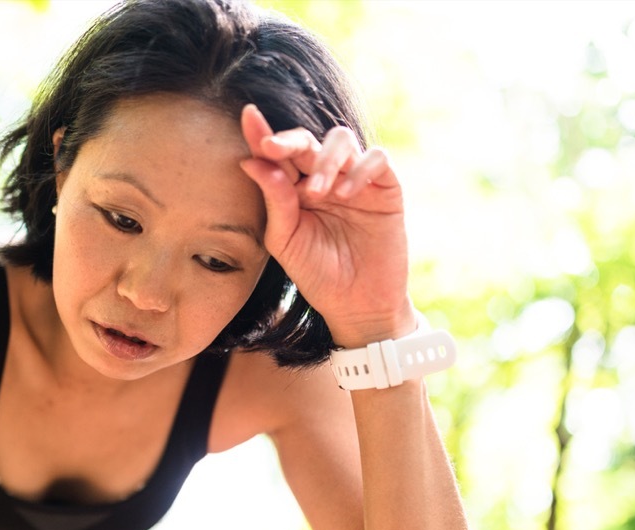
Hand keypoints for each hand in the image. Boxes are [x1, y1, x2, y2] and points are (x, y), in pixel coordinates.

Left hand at [238, 104, 415, 347]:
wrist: (357, 305)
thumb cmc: (317, 274)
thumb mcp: (286, 241)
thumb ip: (274, 202)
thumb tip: (252, 161)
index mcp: (294, 188)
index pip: (279, 154)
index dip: (263, 134)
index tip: (248, 117)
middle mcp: (325, 177)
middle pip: (307, 140)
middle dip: (289, 141)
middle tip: (274, 149)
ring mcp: (355, 179)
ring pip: (341, 139)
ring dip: (325, 159)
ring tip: (317, 192)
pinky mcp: (386, 188)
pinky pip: (377, 159)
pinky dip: (360, 169)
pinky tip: (345, 194)